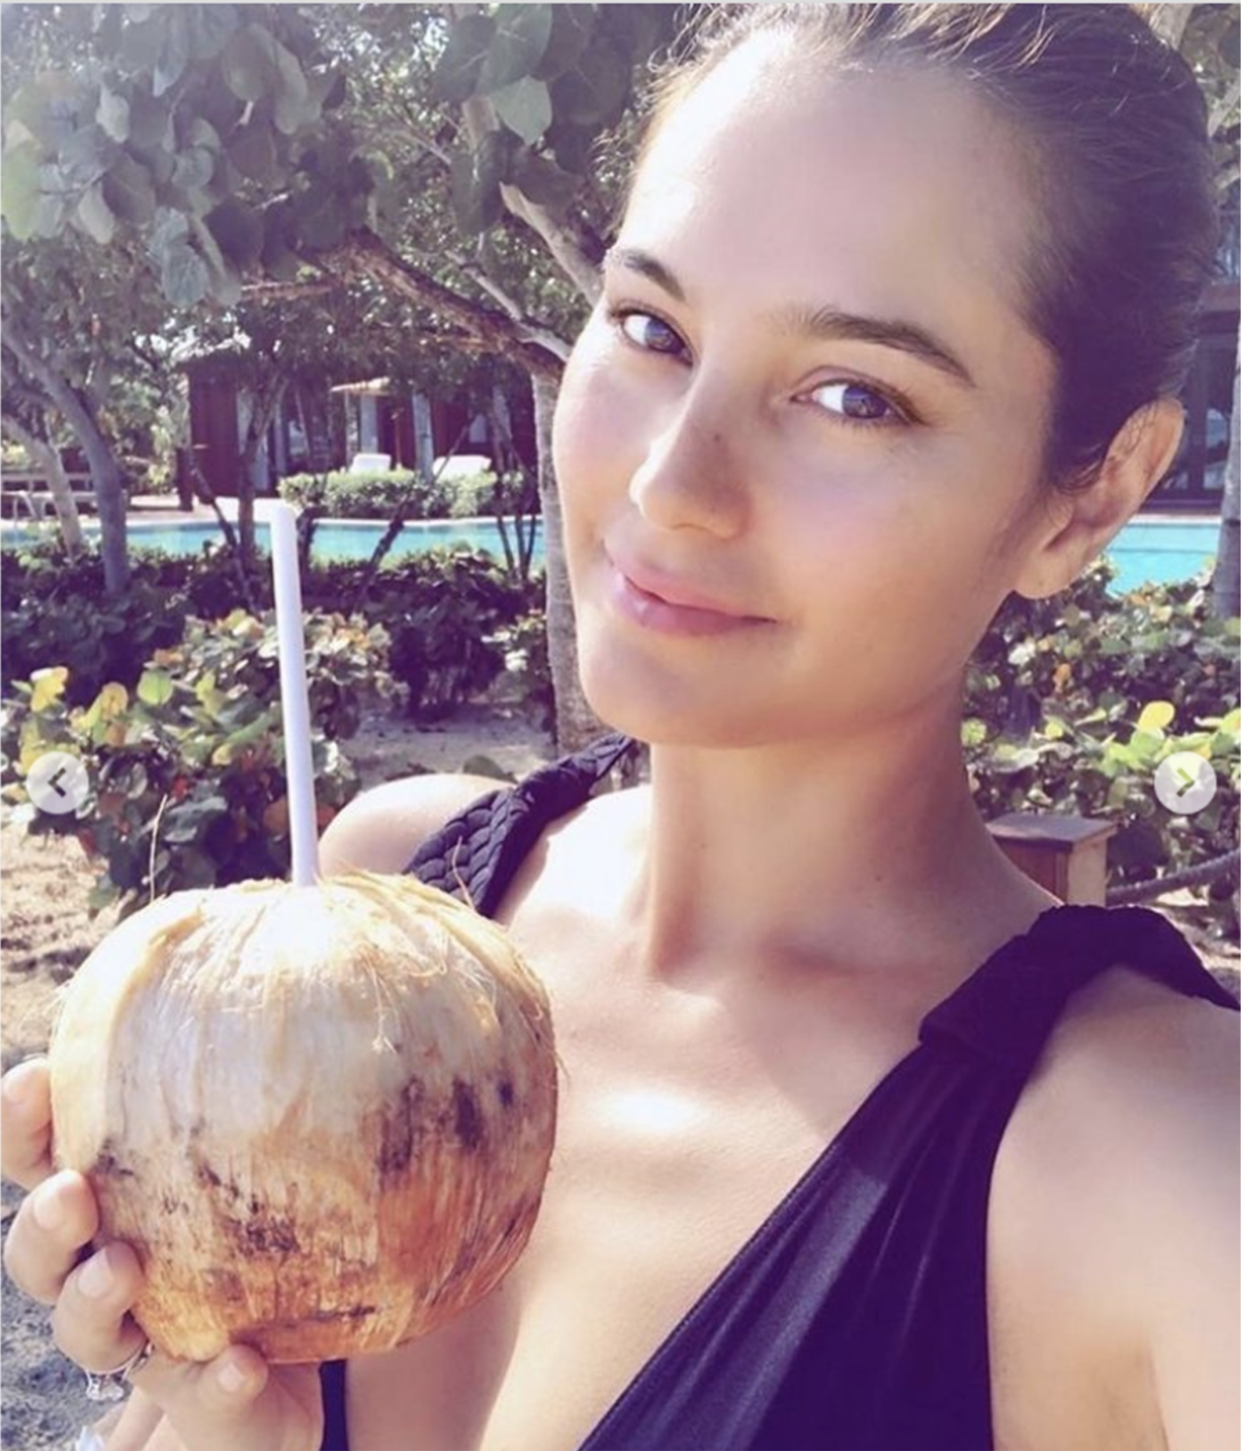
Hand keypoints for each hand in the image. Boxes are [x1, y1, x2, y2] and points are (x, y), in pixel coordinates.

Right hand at [2, 1058, 324, 1450]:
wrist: (293, 1375)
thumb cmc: (263, 1240)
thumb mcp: (255, 1162)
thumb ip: (257, 1090)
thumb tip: (299, 955)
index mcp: (113, 1208)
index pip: (42, 1163)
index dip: (23, 1126)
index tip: (34, 1076)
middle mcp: (109, 1277)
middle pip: (38, 1255)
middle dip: (42, 1222)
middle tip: (72, 1191)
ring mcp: (150, 1348)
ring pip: (88, 1333)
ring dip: (95, 1299)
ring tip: (123, 1267)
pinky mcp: (203, 1404)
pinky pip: (200, 1398)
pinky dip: (213, 1381)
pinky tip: (239, 1361)